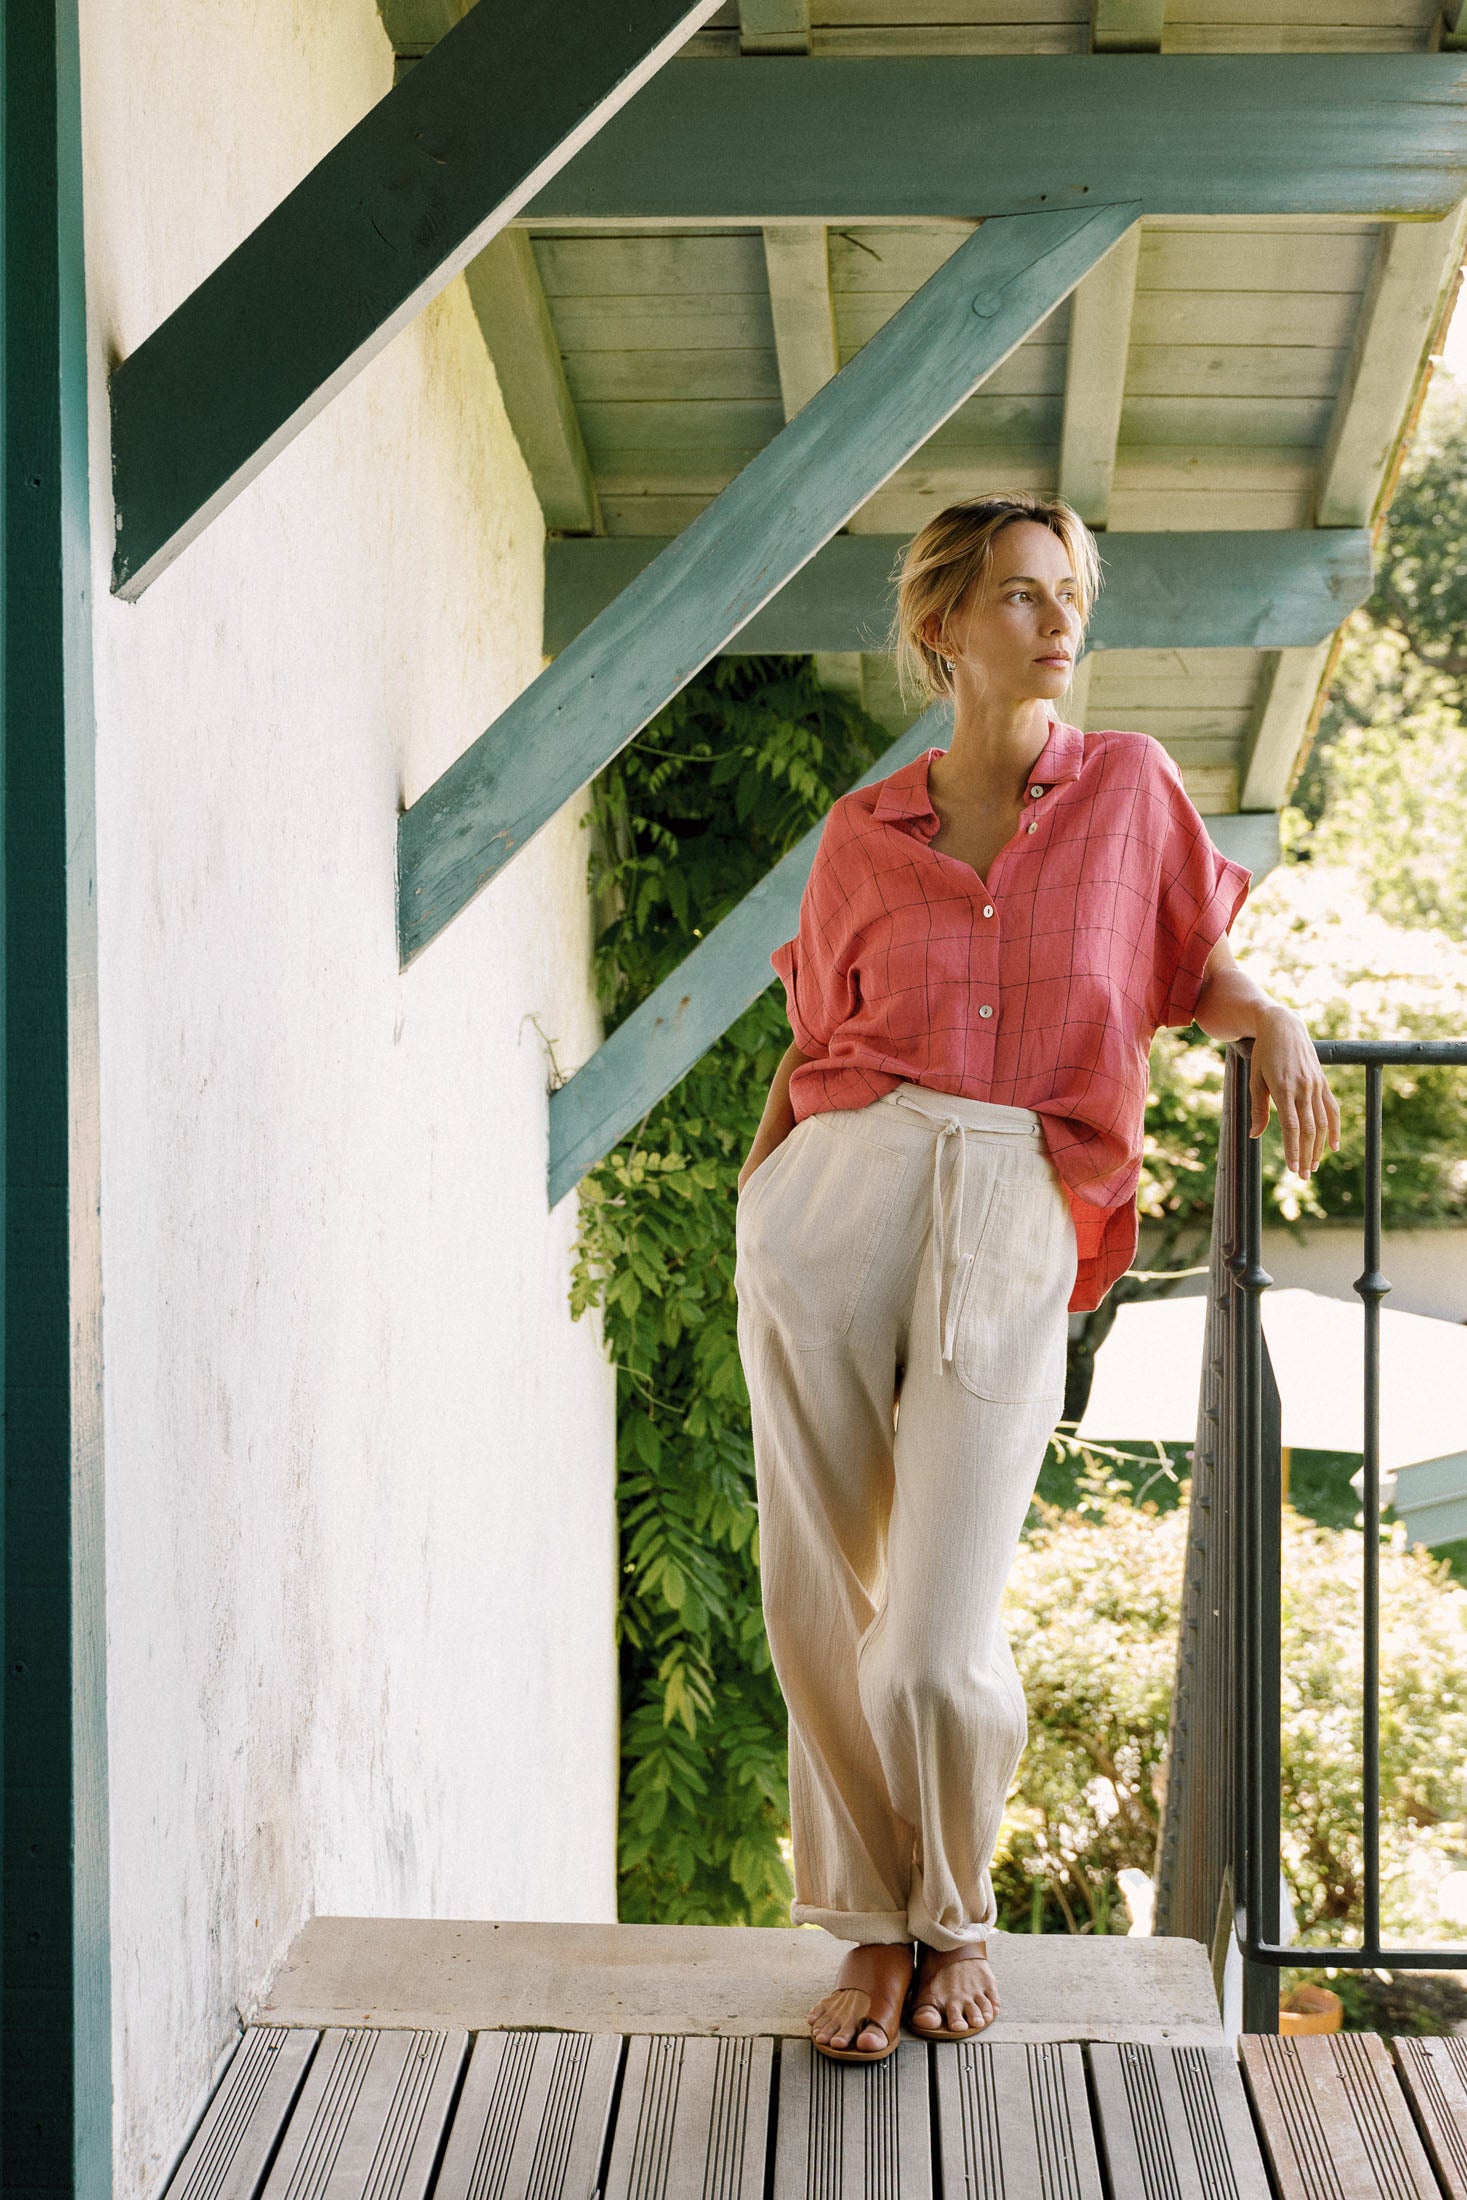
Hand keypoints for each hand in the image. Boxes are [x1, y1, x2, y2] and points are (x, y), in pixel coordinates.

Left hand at [1248, 1006, 1340, 1177]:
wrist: (1283, 1026)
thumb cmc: (1263, 1054)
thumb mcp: (1255, 1079)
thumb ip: (1258, 1109)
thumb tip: (1255, 1136)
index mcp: (1283, 1088)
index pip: (1291, 1127)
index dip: (1293, 1150)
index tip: (1292, 1169)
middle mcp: (1303, 1088)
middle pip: (1308, 1129)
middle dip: (1306, 1155)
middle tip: (1302, 1176)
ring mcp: (1316, 1085)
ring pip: (1322, 1122)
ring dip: (1318, 1146)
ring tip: (1313, 1166)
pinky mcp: (1323, 1082)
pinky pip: (1332, 1109)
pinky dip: (1334, 1128)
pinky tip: (1332, 1146)